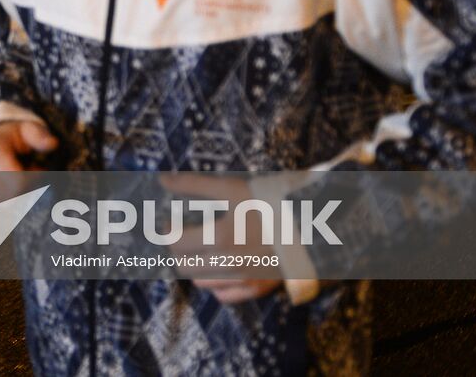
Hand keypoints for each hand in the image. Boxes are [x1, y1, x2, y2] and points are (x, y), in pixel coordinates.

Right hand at [0, 120, 58, 207]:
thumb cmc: (12, 135)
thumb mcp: (28, 129)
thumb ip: (40, 137)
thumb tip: (53, 144)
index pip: (18, 183)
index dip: (33, 179)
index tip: (37, 167)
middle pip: (11, 196)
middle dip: (25, 188)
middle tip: (28, 172)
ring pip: (1, 204)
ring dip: (14, 195)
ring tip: (15, 177)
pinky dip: (2, 199)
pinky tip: (4, 184)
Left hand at [160, 173, 283, 303]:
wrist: (313, 223)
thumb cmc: (270, 201)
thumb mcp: (231, 188)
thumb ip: (193, 185)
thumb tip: (162, 180)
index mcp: (220, 238)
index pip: (176, 243)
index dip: (166, 233)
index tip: (166, 223)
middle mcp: (230, 264)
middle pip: (185, 265)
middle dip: (178, 250)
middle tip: (181, 235)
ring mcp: (245, 280)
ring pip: (202, 282)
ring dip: (194, 267)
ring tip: (198, 249)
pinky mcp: (259, 289)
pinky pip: (225, 296)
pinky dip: (215, 285)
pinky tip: (218, 268)